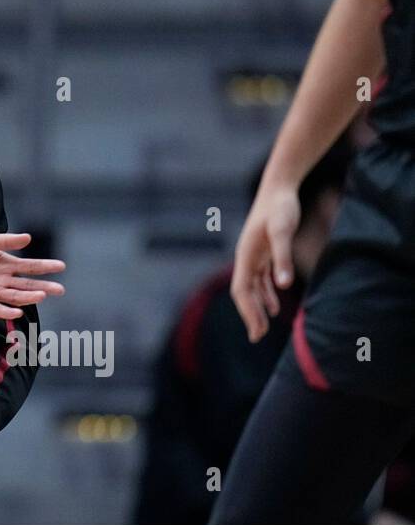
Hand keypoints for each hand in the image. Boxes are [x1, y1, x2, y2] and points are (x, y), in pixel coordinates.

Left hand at [0, 231, 65, 318]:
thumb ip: (4, 240)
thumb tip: (28, 238)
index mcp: (5, 263)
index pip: (28, 266)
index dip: (44, 266)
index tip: (61, 266)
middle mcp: (1, 279)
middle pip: (26, 284)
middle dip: (43, 287)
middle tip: (59, 289)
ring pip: (14, 296)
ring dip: (27, 297)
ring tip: (41, 295)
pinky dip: (5, 311)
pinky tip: (16, 312)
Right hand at [232, 183, 299, 341]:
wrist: (279, 187)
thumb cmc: (280, 208)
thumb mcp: (283, 232)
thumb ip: (283, 258)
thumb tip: (283, 286)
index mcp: (246, 256)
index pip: (242, 291)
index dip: (248, 312)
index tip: (257, 332)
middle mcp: (246, 258)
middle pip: (244, 292)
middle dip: (250, 315)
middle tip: (259, 337)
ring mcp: (254, 255)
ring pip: (252, 287)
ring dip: (257, 306)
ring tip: (266, 326)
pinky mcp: (264, 251)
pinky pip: (261, 278)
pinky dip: (266, 293)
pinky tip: (274, 304)